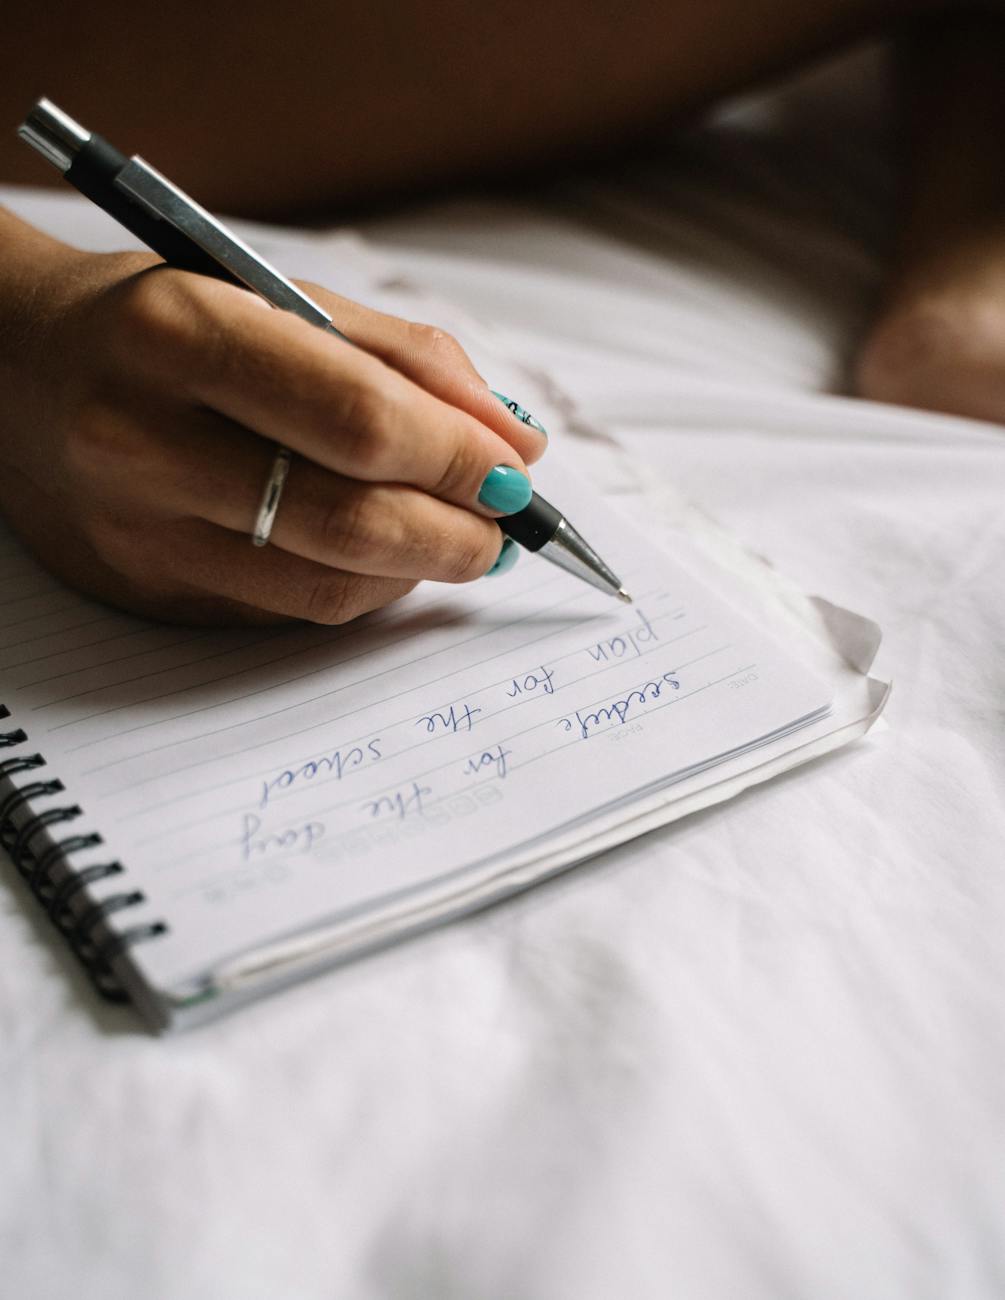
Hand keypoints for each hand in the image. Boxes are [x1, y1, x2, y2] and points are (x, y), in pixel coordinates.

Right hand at [0, 212, 546, 624]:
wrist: (13, 369)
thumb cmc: (159, 319)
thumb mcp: (274, 293)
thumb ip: (403, 359)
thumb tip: (514, 439)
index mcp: (177, 336)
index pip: (357, 419)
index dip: (457, 456)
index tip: (517, 473)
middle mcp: (142, 442)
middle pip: (348, 521)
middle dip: (457, 534)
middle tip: (506, 530)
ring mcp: (136, 533)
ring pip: (323, 587)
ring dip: (417, 572)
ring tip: (455, 539)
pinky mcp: (144, 591)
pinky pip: (285, 611)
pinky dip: (357, 589)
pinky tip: (381, 556)